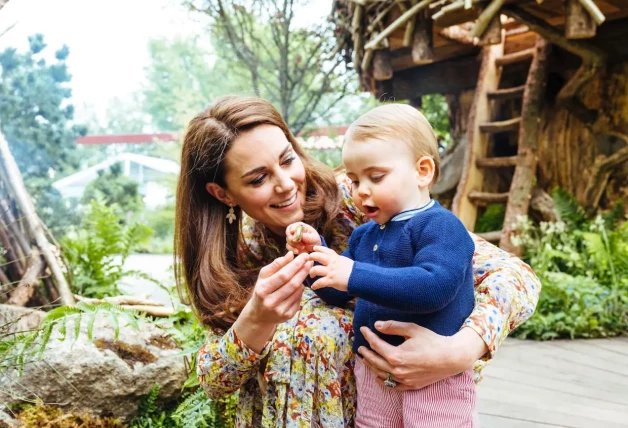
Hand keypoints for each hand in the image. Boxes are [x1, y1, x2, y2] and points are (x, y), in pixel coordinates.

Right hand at [240, 251, 311, 326]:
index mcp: (262, 290)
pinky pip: (299, 299)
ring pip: (298, 291)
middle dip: (303, 271)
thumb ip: (277, 264)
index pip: (283, 275)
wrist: (259, 314)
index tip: (304, 256)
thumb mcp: (264, 276)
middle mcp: (270, 302)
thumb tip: (291, 254)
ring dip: (302, 280)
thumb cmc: (262, 289)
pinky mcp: (287, 316)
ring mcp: (280, 311)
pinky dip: (300, 290)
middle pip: (292, 284)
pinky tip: (299, 286)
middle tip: (310, 262)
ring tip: (303, 272)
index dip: (296, 265)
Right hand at [286, 222, 319, 253]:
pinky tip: (297, 251)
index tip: (293, 234)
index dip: (292, 230)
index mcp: (299, 226)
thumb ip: (309, 237)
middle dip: (293, 240)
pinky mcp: (291, 245)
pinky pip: (288, 247)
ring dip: (294, 246)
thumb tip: (302, 236)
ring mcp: (291, 238)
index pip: (292, 226)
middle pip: (288, 234)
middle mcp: (293, 231)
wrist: (314, 247)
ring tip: (303, 247)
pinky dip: (292, 249)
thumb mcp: (314, 237)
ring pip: (288, 241)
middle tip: (301, 244)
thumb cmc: (314, 239)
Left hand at [308, 246, 352, 291]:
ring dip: (311, 272)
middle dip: (311, 257)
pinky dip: (315, 285)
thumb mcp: (344, 261)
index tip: (314, 248)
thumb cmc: (353, 270)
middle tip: (308, 260)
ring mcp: (330, 272)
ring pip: (315, 269)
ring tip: (311, 275)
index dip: (318, 248)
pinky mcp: (330, 280)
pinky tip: (314, 287)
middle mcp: (331, 263)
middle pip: (317, 256)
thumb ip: (337, 260)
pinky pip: (319, 282)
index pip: (325, 250)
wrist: (359, 277)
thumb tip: (334, 260)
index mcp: (335, 258)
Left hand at [358, 322, 486, 390]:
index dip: (368, 336)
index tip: (363, 329)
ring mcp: (404, 380)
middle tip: (360, 347)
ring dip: (371, 366)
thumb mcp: (412, 329)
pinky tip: (378, 377)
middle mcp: (397, 370)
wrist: (451, 358)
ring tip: (366, 359)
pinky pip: (392, 386)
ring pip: (381, 374)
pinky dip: (383, 381)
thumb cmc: (433, 341)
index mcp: (396, 356)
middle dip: (366, 353)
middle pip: (375, 361)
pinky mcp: (411, 385)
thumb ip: (393, 327)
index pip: (376, 345)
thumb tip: (377, 325)